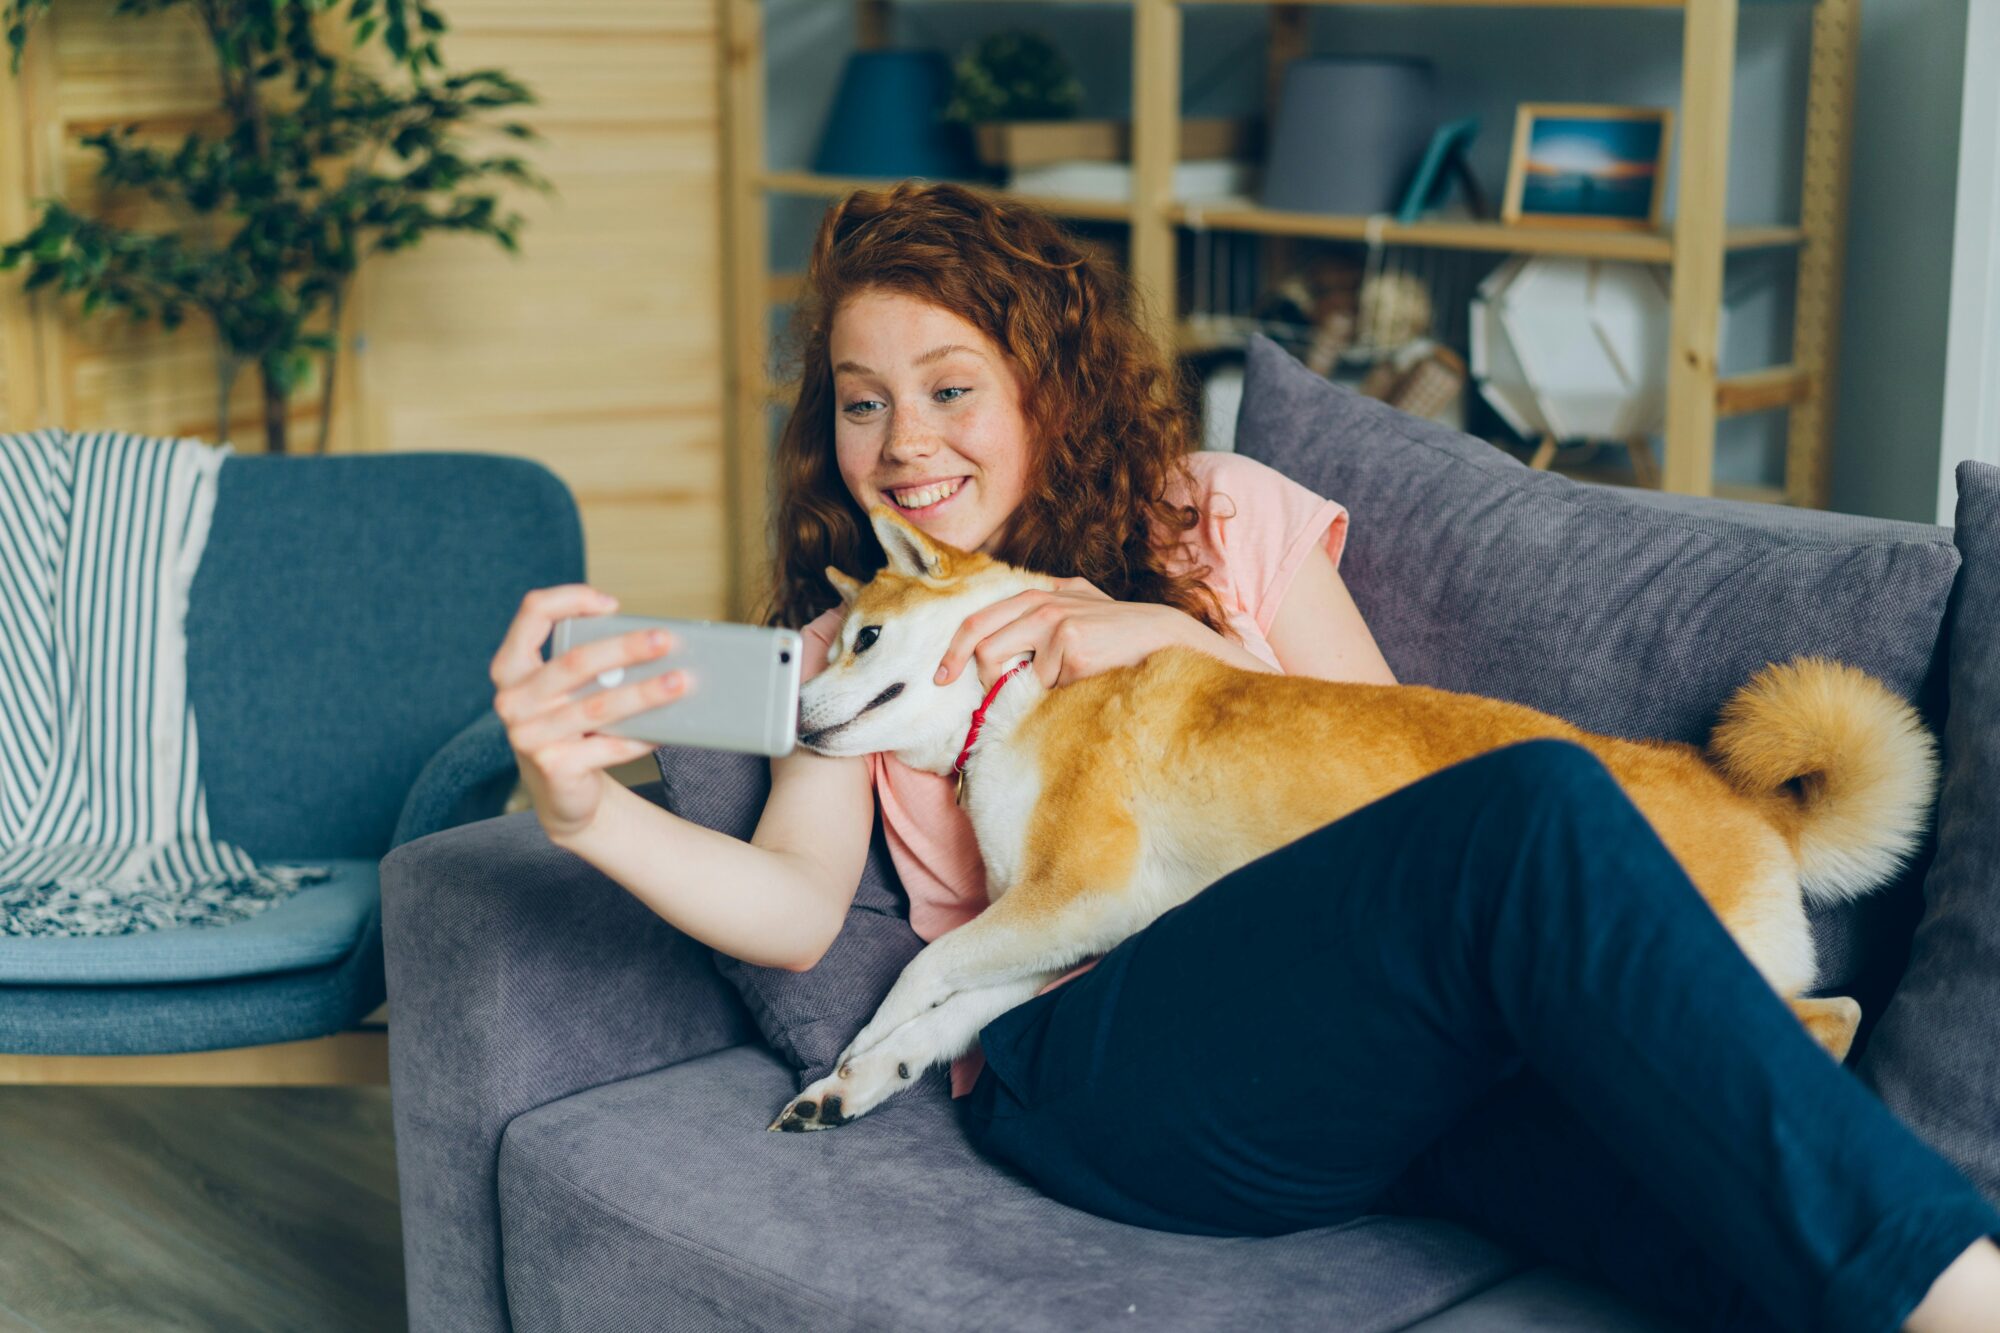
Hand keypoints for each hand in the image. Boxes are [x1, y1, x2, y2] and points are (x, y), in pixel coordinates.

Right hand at [489, 584, 686, 842]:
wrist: (561, 791)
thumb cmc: (571, 725)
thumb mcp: (567, 689)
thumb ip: (589, 663)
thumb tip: (654, 643)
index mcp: (512, 667)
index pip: (532, 614)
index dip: (570, 600)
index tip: (612, 604)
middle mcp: (513, 700)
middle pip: (575, 662)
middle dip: (625, 648)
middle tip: (665, 640)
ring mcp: (529, 736)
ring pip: (598, 706)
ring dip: (644, 693)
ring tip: (680, 682)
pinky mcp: (554, 767)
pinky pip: (609, 747)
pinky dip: (643, 737)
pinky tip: (669, 729)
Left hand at [932, 576, 1199, 690]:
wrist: (1164, 637)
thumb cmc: (1118, 634)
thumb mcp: (1078, 610)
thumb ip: (1041, 618)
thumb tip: (992, 653)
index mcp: (1038, 595)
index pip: (978, 621)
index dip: (954, 651)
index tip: (941, 678)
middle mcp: (1042, 603)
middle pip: (983, 647)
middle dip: (982, 681)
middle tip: (988, 702)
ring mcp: (1056, 623)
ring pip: (1010, 672)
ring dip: (1027, 690)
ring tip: (1061, 687)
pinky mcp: (1071, 647)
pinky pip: (1045, 687)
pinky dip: (1059, 695)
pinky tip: (1086, 683)